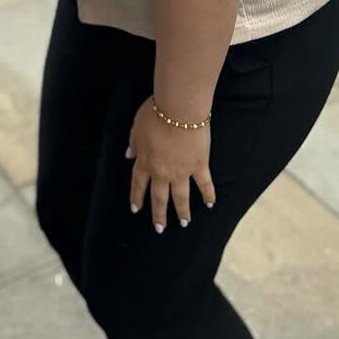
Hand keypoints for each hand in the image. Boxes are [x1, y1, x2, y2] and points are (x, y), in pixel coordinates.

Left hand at [127, 97, 215, 231]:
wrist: (178, 110)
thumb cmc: (155, 113)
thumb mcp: (136, 126)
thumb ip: (133, 142)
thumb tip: (128, 154)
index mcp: (145, 161)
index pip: (138, 184)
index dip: (137, 197)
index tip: (136, 209)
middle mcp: (161, 171)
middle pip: (159, 197)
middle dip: (159, 214)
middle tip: (160, 229)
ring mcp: (181, 171)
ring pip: (181, 197)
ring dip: (182, 211)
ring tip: (184, 223)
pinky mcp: (199, 166)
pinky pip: (204, 184)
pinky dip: (208, 195)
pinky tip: (209, 204)